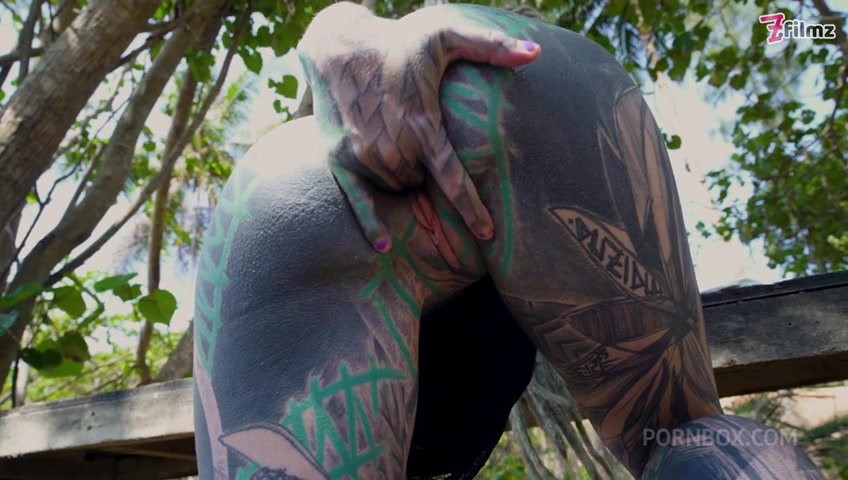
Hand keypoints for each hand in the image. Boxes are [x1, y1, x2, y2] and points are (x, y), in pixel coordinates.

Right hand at [298, 2, 539, 251]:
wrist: (337, 45)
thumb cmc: (396, 40)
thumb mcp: (445, 34)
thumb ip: (491, 45)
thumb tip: (537, 52)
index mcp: (421, 125)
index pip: (453, 181)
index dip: (472, 210)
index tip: (488, 233)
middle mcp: (393, 148)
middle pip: (422, 185)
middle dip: (429, 177)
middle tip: (425, 150)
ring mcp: (364, 156)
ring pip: (397, 189)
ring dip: (404, 180)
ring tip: (399, 147)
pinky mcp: (340, 160)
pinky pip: (359, 203)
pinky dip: (372, 225)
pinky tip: (385, 248)